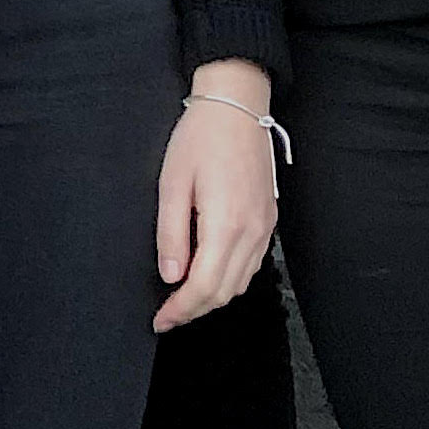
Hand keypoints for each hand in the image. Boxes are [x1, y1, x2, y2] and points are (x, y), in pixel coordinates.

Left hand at [155, 57, 279, 331]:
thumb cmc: (200, 138)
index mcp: (226, 224)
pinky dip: (230, 280)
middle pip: (225, 292)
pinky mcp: (269, 221)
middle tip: (166, 316)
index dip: (180, 310)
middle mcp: (253, 232)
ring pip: (241, 283)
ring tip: (183, 301)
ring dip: (212, 299)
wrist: (237, 107)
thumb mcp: (172, 183)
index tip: (159, 321)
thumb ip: (171, 233)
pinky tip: (208, 276)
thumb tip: (171, 276)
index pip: (204, 286)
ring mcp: (265, 228)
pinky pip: (252, 265)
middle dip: (195, 311)